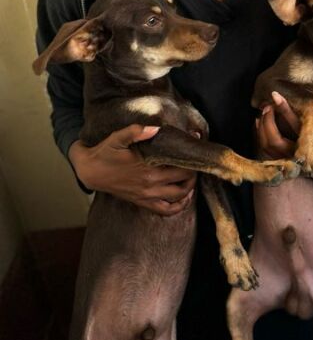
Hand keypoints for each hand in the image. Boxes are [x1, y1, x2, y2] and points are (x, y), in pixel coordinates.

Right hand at [69, 124, 196, 215]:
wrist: (90, 171)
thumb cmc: (105, 152)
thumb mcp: (118, 137)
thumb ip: (137, 131)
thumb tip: (156, 128)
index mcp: (148, 169)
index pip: (180, 165)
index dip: (192, 156)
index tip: (196, 145)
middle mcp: (150, 185)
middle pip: (184, 180)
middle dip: (194, 170)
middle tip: (196, 159)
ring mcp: (147, 196)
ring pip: (179, 196)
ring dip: (190, 187)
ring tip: (193, 175)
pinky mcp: (142, 202)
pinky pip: (166, 210)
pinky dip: (179, 206)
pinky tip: (184, 197)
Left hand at [255, 92, 312, 183]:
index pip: (297, 126)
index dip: (285, 110)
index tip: (276, 96)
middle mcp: (302, 156)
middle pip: (276, 141)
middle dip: (268, 121)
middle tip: (268, 104)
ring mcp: (292, 161)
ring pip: (269, 147)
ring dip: (262, 127)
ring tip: (264, 110)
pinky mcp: (286, 162)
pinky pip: (267, 150)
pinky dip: (261, 135)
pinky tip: (260, 122)